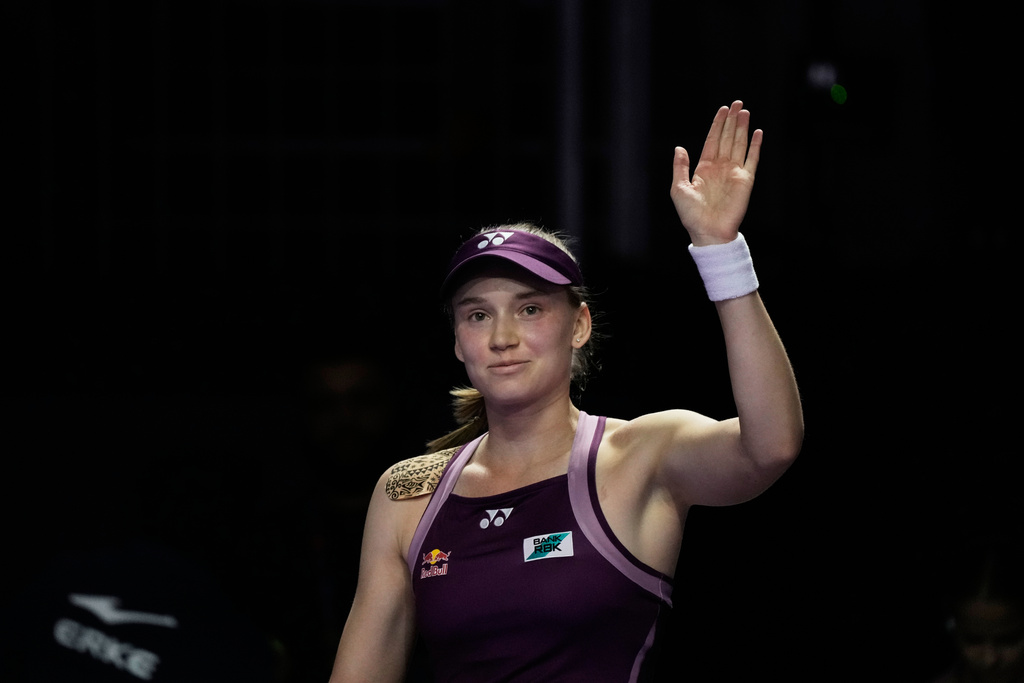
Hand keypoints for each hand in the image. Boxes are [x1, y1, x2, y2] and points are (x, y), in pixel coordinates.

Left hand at [670, 101, 761, 245]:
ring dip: (742, 128)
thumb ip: (680, 167)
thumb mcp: (679, 188)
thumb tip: (679, 147)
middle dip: (732, 120)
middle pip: (727, 138)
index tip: (722, 109)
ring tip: (745, 111)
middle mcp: (720, 167)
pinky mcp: (746, 180)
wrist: (708, 232)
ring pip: (739, 144)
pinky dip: (756, 146)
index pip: (713, 140)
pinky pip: (753, 159)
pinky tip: (757, 132)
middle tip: (737, 103)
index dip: (717, 124)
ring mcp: (734, 173)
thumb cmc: (691, 215)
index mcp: (704, 168)